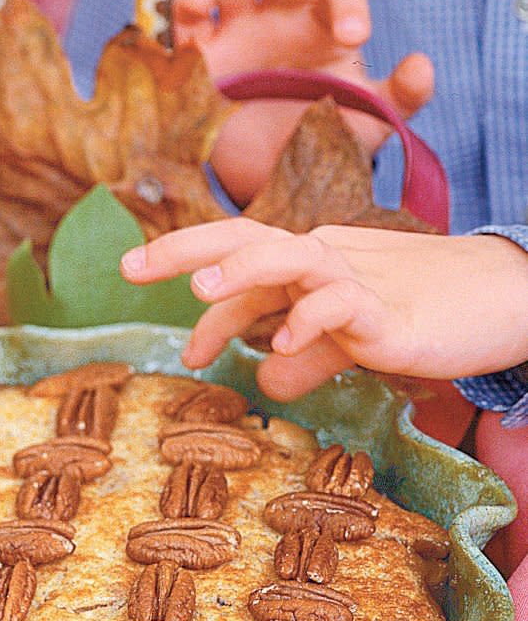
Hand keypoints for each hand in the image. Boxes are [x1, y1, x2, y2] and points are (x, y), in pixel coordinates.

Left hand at [120, 220, 527, 399]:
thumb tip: (264, 381)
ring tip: (198, 295)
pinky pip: (342, 306)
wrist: (506, 299)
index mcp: (311, 260)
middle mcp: (326, 257)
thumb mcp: (352, 342)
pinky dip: (310, 320)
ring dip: (242, 273)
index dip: (185, 262)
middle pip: (247, 238)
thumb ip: (308, 358)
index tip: (131, 276)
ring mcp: (358, 280)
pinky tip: (279, 345)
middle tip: (130, 267)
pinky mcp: (390, 312)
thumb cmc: (428, 312)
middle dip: (185, 249)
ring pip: (291, 257)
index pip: (238, 254)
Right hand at [173, 0, 433, 205]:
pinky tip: (199, 7)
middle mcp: (279, 17)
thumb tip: (423, 67)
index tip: (354, 37)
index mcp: (323, 25)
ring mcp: (236, 30)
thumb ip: (398, 98)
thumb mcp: (365, 124)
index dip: (347, 5)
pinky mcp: (198, 55)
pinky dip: (188, 3)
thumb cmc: (320, 140)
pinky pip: (187, 16)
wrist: (267, 180)